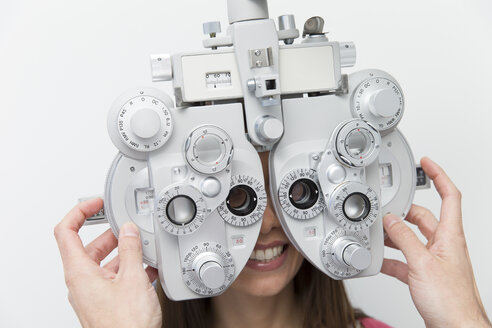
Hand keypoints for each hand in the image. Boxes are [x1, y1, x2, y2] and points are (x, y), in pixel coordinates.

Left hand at [54, 198, 161, 327]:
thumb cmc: (124, 325)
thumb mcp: (132, 278)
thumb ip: (130, 249)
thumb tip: (128, 231)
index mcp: (79, 272)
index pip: (66, 231)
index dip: (79, 211)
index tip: (96, 203)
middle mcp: (81, 282)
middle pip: (89, 247)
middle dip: (111, 234)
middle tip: (128, 226)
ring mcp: (92, 293)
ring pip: (104, 263)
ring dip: (123, 253)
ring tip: (143, 248)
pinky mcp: (104, 302)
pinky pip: (113, 278)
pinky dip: (128, 269)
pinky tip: (147, 268)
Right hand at [381, 157, 490, 327]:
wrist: (456, 327)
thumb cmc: (451, 301)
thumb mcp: (422, 263)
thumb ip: (404, 238)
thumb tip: (391, 219)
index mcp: (450, 235)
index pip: (449, 196)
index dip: (439, 175)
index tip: (427, 162)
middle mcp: (444, 244)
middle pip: (424, 217)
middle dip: (404, 211)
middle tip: (387, 208)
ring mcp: (435, 259)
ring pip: (412, 237)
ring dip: (395, 235)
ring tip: (379, 233)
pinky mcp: (426, 274)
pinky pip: (407, 259)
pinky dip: (393, 258)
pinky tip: (381, 260)